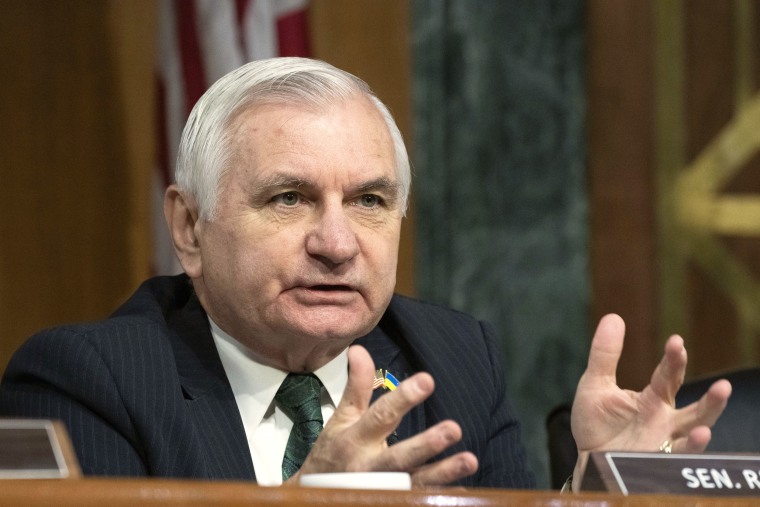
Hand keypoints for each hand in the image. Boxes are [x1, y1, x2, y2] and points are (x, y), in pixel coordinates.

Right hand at [287, 345, 477, 486]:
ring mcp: (381, 490)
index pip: (381, 415)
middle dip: (426, 444)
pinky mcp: (391, 501)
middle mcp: (369, 467)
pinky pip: (417, 500)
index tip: (427, 380)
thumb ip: (356, 386)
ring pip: (414, 482)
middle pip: (399, 456)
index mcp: (356, 439)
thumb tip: (359, 349)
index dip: (403, 398)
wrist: (315, 498)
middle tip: (454, 429)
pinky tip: (463, 490)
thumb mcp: (340, 419)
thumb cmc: (331, 454)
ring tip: (469, 460)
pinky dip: (438, 496)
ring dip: (442, 474)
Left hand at [570, 314, 731, 491]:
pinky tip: (701, 434)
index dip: (674, 360)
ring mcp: (664, 441)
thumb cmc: (596, 423)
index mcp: (652, 399)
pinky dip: (692, 446)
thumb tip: (613, 317)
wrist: (587, 460)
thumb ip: (605, 354)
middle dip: (709, 397)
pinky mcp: (657, 461)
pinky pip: (679, 455)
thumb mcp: (595, 384)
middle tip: (723, 384)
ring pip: (696, 430)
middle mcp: (665, 420)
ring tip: (723, 401)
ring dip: (710, 417)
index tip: (676, 342)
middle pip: (694, 408)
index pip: (668, 376)